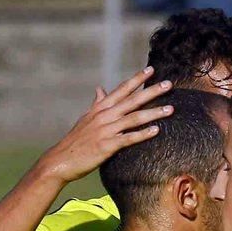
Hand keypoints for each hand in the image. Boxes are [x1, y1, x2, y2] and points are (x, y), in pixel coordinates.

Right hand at [37, 67, 173, 183]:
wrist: (61, 160)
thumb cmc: (76, 142)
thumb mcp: (85, 119)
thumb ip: (97, 104)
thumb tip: (100, 89)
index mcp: (100, 109)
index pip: (121, 90)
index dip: (136, 79)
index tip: (151, 70)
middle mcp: (104, 116)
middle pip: (132, 100)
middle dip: (151, 91)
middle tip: (169, 84)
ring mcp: (105, 130)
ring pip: (134, 118)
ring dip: (153, 112)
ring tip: (170, 108)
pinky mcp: (107, 146)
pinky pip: (128, 138)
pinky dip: (142, 134)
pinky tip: (156, 130)